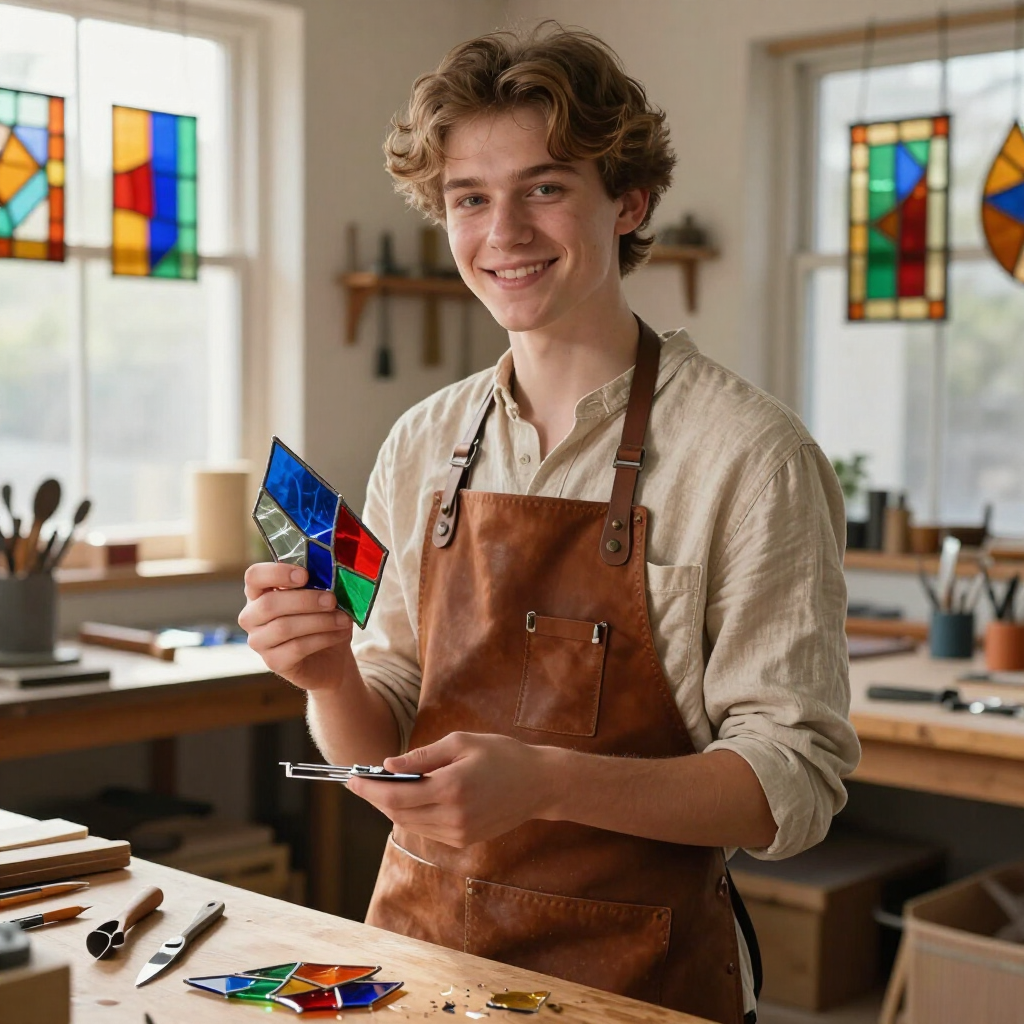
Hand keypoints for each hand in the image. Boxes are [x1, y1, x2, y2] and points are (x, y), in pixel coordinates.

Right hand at [238, 562, 353, 689]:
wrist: (330, 659)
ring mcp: (259, 641)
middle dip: (305, 600)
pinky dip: (323, 638)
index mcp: (259, 592)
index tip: (305, 575)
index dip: (277, 573)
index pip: (254, 576)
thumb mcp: (322, 597)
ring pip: (283, 627)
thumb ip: (320, 584)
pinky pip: (296, 647)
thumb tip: (332, 575)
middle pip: (269, 604)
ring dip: (319, 621)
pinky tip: (340, 633)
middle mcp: (252, 616)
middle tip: (332, 600)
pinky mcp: (273, 662)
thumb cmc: (323, 619)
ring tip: (343, 619)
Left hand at [346, 732, 556, 847]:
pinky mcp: (464, 840)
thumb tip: (388, 766)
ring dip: (392, 808)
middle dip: (375, 798)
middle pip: (398, 813)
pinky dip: (412, 815)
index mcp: (451, 788)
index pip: (396, 795)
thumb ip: (422, 756)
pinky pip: (426, 829)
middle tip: (360, 781)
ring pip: (410, 824)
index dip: (369, 789)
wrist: (539, 784)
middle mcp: (453, 817)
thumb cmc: (501, 755)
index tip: (351, 778)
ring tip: (381, 788)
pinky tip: (409, 798)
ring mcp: (459, 833)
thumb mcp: (461, 743)